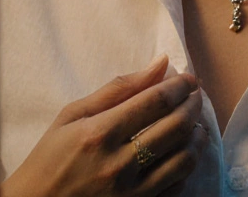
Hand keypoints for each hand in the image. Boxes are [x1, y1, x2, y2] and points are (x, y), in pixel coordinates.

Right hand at [1, 55, 209, 196]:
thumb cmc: (50, 159)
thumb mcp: (72, 116)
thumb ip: (118, 89)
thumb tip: (160, 64)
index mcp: (100, 133)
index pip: (155, 101)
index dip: (179, 86)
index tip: (188, 79)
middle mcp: (118, 163)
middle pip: (176, 127)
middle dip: (193, 105)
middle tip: (195, 96)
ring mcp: (131, 192)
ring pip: (184, 159)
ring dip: (197, 137)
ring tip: (196, 124)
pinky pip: (176, 187)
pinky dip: (185, 167)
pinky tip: (181, 154)